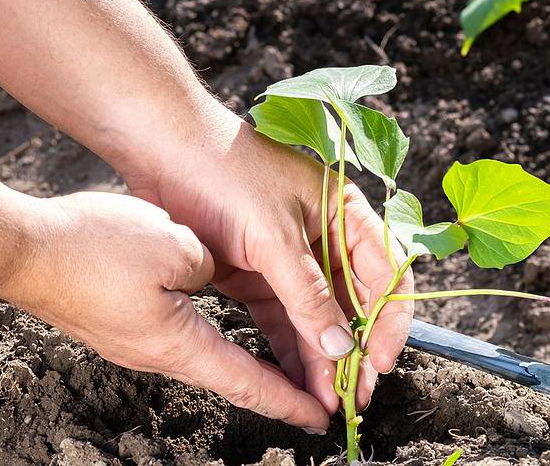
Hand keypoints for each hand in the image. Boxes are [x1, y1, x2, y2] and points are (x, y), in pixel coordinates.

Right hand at [1, 191, 331, 430]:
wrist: (20, 249)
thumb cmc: (93, 248)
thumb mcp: (175, 245)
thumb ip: (210, 264)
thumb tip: (211, 272)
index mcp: (178, 344)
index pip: (248, 382)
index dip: (289, 399)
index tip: (323, 417)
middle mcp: (156, 354)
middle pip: (229, 376)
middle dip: (276, 383)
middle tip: (314, 391)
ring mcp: (132, 341)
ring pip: (202, 354)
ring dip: (244, 359)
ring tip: (278, 355)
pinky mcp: (115, 323)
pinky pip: (174, 333)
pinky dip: (211, 336)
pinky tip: (215, 317)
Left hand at [123, 114, 413, 414]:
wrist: (161, 149)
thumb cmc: (225, 173)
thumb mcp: (273, 236)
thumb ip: (308, 294)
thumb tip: (342, 347)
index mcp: (344, 213)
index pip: (387, 275)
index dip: (388, 322)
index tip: (379, 363)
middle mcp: (323, 236)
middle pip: (353, 303)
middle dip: (354, 350)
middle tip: (352, 397)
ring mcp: (287, 256)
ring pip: (316, 317)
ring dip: (322, 357)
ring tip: (325, 400)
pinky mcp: (254, 272)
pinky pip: (280, 318)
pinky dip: (288, 349)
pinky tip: (295, 381)